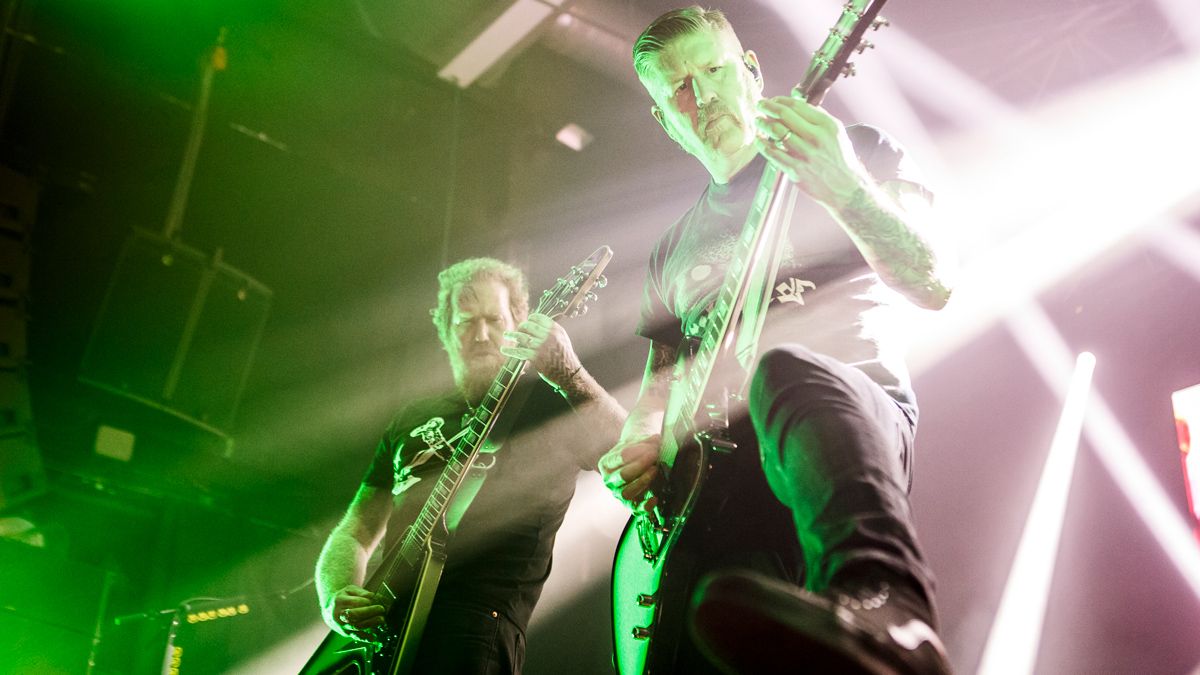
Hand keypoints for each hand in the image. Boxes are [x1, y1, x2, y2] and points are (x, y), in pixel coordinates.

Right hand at [325, 585, 388, 639]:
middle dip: (369, 612)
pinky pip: (356, 636)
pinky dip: (366, 638)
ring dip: (371, 623)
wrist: (331, 610)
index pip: (354, 602)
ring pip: (356, 626)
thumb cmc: (343, 598)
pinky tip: (374, 637)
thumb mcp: (349, 590)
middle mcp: (338, 615)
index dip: (366, 602)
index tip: (374, 600)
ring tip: (381, 619)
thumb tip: (372, 596)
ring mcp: (341, 626)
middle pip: (354, 615)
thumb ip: (361, 592)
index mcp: (339, 601)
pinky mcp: (346, 633)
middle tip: (381, 609)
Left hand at [501, 313, 581, 386]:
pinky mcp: (536, 357)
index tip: (527, 320)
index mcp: (556, 330)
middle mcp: (549, 336)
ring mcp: (542, 346)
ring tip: (506, 334)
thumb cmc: (565, 356)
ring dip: (512, 335)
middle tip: (518, 329)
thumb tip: (538, 324)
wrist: (569, 373)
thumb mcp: (562, 338)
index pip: (540, 318)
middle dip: (522, 327)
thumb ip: (552, 331)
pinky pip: (520, 351)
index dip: (531, 318)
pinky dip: (510, 350)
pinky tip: (504, 349)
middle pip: (529, 326)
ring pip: (522, 337)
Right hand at [598, 434, 662, 512]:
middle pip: (623, 476)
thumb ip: (646, 441)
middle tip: (654, 456)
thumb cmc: (635, 451)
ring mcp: (619, 494)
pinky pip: (636, 510)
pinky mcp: (632, 504)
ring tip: (655, 470)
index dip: (635, 452)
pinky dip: (646, 506)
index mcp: (606, 464)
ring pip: (627, 493)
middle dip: (640, 465)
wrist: (638, 462)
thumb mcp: (637, 442)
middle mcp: (610, 481)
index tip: (650, 447)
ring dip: (643, 481)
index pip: (618, 458)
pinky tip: (655, 498)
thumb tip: (656, 441)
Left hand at [752, 95, 868, 206]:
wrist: (844, 187)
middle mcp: (815, 138)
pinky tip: (759, 140)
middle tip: (760, 105)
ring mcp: (805, 154)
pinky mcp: (795, 170)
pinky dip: (763, 145)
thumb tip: (800, 104)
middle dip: (768, 107)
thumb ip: (820, 117)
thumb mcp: (837, 132)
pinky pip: (773, 153)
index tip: (773, 100)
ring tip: (758, 121)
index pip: (798, 106)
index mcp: (826, 125)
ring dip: (763, 124)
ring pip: (776, 132)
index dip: (781, 100)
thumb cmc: (840, 159)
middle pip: (784, 115)